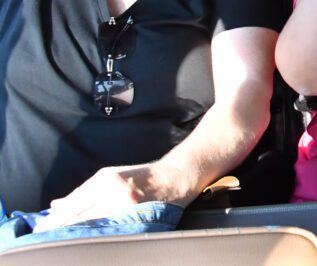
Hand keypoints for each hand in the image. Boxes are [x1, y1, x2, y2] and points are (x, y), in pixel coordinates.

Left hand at [34, 162, 192, 232]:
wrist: (174, 178)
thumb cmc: (140, 176)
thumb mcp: (109, 176)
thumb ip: (83, 192)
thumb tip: (56, 207)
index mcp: (104, 181)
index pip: (72, 205)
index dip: (55, 219)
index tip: (41, 230)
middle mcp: (114, 194)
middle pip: (80, 218)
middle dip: (61, 229)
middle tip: (46, 239)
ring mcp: (126, 209)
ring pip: (92, 228)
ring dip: (76, 235)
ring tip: (64, 242)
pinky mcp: (137, 220)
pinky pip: (109, 232)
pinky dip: (96, 236)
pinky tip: (88, 241)